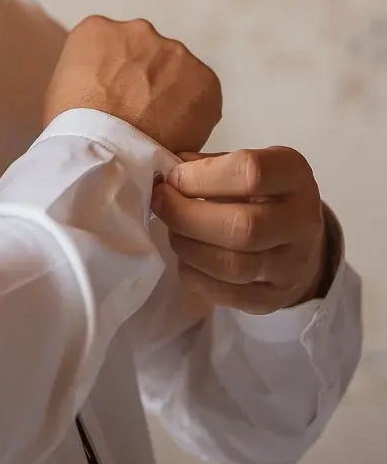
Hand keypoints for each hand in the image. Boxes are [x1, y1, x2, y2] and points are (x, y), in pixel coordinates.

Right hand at [43, 16, 221, 155]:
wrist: (105, 150)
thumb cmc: (73, 127)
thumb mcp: (61, 88)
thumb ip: (87, 72)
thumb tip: (102, 85)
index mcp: (97, 29)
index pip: (110, 46)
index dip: (114, 75)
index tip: (114, 97)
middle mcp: (138, 30)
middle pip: (146, 53)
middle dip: (145, 78)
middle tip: (138, 113)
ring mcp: (174, 51)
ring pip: (176, 71)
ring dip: (170, 92)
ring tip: (158, 129)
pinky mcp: (204, 77)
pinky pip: (201, 94)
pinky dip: (194, 113)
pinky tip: (177, 135)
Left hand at [150, 147, 327, 313]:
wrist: (299, 242)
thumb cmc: (259, 193)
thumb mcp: (244, 164)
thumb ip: (207, 164)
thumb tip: (164, 174)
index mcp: (294, 174)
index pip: (251, 172)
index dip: (201, 176)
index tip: (172, 178)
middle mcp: (302, 220)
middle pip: (243, 227)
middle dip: (187, 215)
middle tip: (161, 204)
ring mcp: (292, 265)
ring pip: (233, 265)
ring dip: (187, 246)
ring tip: (173, 229)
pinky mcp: (273, 299)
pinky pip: (225, 294)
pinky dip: (194, 273)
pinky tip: (185, 256)